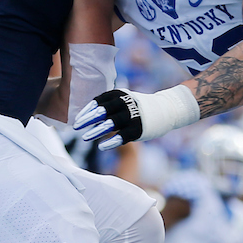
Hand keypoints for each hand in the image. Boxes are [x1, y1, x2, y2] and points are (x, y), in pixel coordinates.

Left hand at [73, 85, 198, 150]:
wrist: (166, 109)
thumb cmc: (137, 107)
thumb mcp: (122, 101)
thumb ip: (106, 107)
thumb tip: (85, 118)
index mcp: (119, 95)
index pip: (99, 101)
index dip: (86, 111)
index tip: (77, 120)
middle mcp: (126, 103)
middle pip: (103, 111)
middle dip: (88, 119)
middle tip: (76, 127)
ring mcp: (133, 116)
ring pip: (111, 123)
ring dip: (97, 131)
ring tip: (85, 138)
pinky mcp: (139, 129)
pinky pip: (123, 136)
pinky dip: (112, 141)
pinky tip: (101, 147)